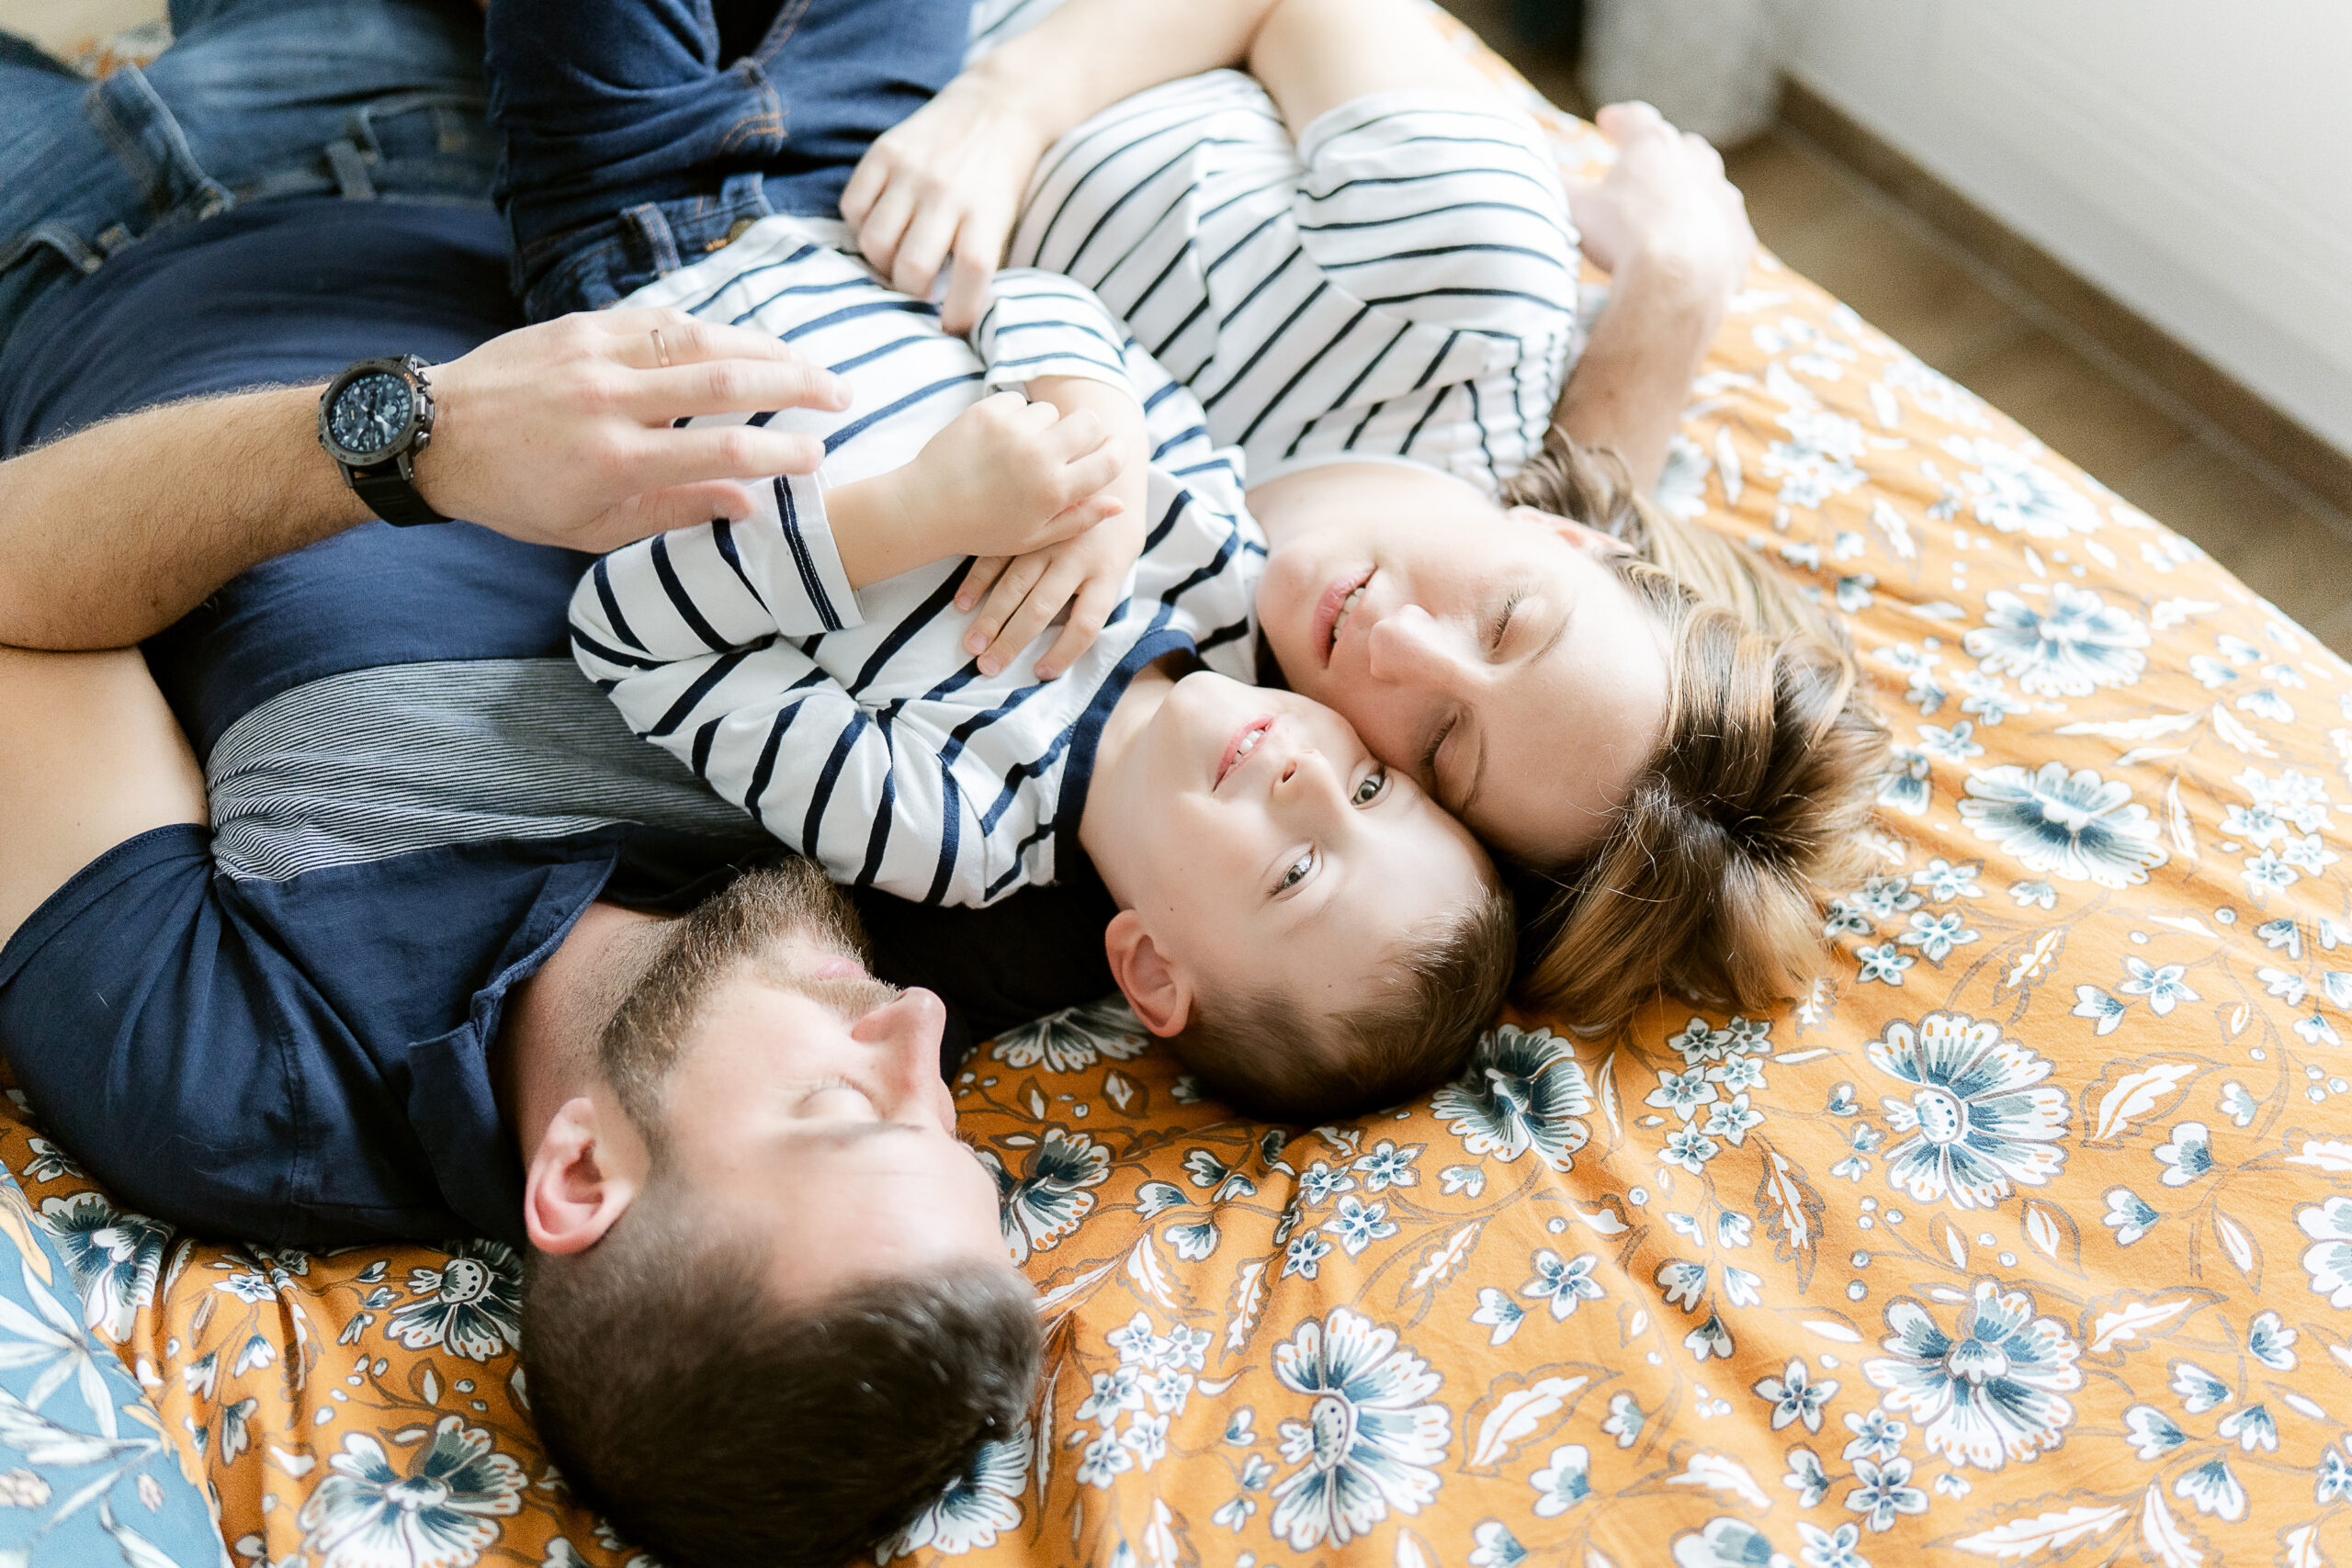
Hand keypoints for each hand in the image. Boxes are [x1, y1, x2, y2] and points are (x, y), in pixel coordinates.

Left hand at [414, 306, 851, 553]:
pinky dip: (709, 328)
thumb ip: (674, 512)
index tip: (817, 457)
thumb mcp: (592, 529)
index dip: (783, 451)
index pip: (725, 449)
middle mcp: (611, 399)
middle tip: (843, 391)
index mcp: (615, 460)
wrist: (433, 433)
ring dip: (764, 344)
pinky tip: (740, 339)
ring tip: (806, 359)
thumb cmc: (514, 495)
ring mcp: (596, 352)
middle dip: (797, 382)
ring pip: (700, 336)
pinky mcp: (583, 324)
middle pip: (726, 378)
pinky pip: (661, 319)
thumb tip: (746, 502)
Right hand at [840, 71, 1055, 335]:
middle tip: (916, 287)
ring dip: (881, 264)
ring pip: (875, 243)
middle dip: (909, 292)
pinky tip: (880, 226)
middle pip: (912, 268)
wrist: (997, 108)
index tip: (950, 327)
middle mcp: (946, 192)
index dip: (958, 312)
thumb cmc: (1002, 179)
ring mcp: (911, 171)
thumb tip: (949, 314)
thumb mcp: (1006, 220)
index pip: (971, 274)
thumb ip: (980, 259)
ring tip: (895, 258)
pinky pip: (852, 207)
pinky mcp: (884, 152)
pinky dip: (860, 227)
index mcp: (986, 213)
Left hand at [847, 391, 1128, 598]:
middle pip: (1088, 422)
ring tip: (1022, 447)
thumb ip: (1079, 518)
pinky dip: (1013, 415)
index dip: (1116, 452)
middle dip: (1086, 431)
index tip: (1113, 449)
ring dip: (1043, 425)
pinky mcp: (987, 413)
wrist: (925, 509)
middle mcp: (1039, 457)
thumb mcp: (1034, 536)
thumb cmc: (982, 529)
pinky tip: (999, 437)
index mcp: (1054, 492)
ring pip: (1049, 410)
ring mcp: (1013, 431)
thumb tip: (1120, 503)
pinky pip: (1017, 400)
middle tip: (1071, 442)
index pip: (1108, 460)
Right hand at [954, 424, 1147, 677]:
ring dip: (989, 619)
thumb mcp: (1123, 551)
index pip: (1087, 623)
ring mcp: (1049, 537)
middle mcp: (1076, 556)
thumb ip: (1101, 589)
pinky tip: (961, 604)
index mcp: (1106, 571)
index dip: (1065, 653)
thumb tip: (1074, 631)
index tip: (1041, 673)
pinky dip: (978, 581)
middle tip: (988, 668)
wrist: (1107, 454)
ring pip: (1014, 585)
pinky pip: (998, 556)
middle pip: (1041, 609)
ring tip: (970, 646)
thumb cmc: (1118, 518)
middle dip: (1012, 642)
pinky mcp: (1028, 521)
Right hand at [1565, 102, 1755, 304]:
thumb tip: (1527, 172)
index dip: (1618, 119)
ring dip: (1693, 191)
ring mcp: (1724, 202)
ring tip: (1675, 206)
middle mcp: (1696, 165)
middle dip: (1664, 151)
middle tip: (1647, 164)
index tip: (1607, 120)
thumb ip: (1553, 185)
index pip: (1635, 119)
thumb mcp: (1574, 208)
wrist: (1678, 284)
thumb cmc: (1622, 238)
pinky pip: (1726, 232)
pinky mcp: (1740, 240)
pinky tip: (1698, 251)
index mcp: (1653, 147)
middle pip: (1683, 146)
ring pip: (1711, 185)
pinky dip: (1711, 237)